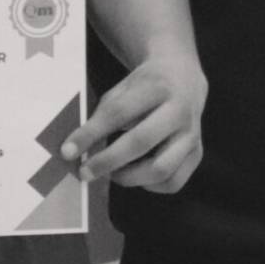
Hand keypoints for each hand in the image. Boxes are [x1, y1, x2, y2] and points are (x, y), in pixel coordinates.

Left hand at [60, 54, 205, 192]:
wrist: (182, 78)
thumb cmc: (144, 87)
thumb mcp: (122, 89)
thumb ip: (102, 115)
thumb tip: (76, 149)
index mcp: (156, 87)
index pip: (118, 113)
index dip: (90, 134)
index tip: (67, 151)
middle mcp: (179, 111)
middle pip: (141, 142)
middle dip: (108, 161)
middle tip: (85, 172)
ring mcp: (192, 134)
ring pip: (161, 168)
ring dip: (129, 177)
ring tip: (110, 174)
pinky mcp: (198, 153)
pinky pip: (173, 181)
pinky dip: (149, 185)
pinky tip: (136, 175)